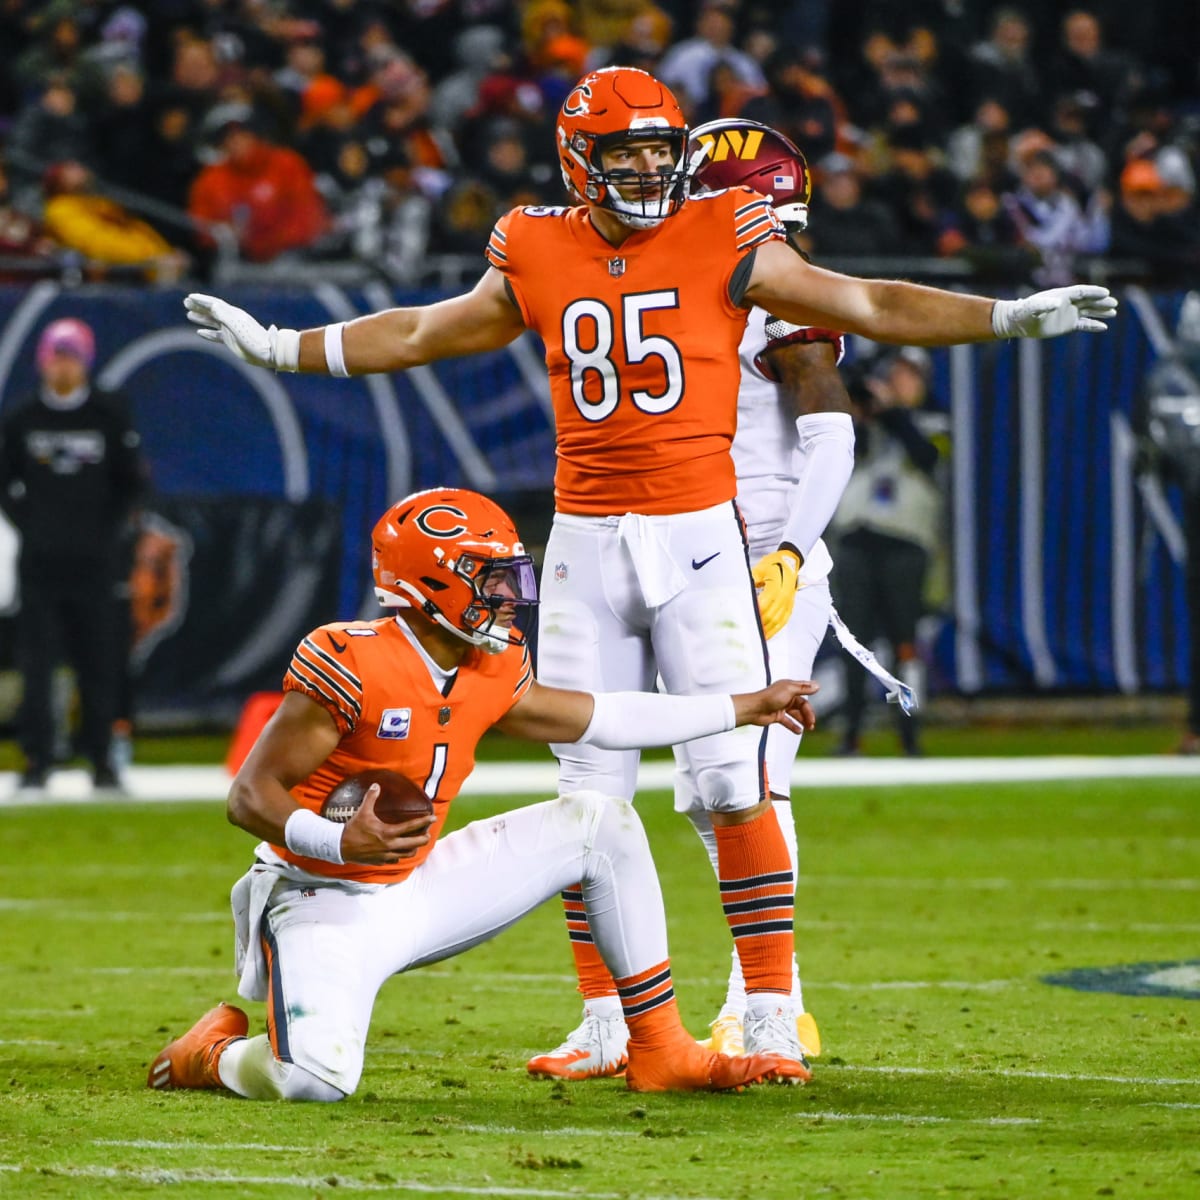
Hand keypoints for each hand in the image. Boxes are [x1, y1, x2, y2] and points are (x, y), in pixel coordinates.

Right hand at [184, 293, 299, 370]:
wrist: (270, 353)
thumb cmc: (256, 340)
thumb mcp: (239, 327)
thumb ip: (226, 316)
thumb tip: (213, 305)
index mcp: (233, 315)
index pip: (215, 304)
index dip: (202, 300)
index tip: (190, 297)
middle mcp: (232, 320)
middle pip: (212, 310)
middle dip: (199, 306)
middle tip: (185, 302)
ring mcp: (231, 330)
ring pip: (213, 322)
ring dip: (201, 317)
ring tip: (188, 314)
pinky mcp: (232, 341)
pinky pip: (217, 335)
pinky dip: (208, 333)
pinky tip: (199, 332)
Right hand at [339, 783, 433, 864]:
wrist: (340, 847)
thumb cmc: (353, 829)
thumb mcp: (362, 811)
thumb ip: (371, 798)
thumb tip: (376, 785)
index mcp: (388, 833)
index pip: (411, 827)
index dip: (424, 822)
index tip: (433, 819)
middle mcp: (390, 846)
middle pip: (414, 844)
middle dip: (423, 839)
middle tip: (427, 834)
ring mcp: (386, 855)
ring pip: (406, 854)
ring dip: (413, 848)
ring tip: (416, 843)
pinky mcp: (380, 862)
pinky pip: (395, 860)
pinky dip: (400, 855)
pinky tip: (400, 851)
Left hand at [733, 679, 817, 733]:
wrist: (754, 709)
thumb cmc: (770, 697)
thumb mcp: (789, 690)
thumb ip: (803, 688)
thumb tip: (817, 686)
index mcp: (789, 687)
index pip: (804, 690)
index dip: (811, 693)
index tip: (819, 696)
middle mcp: (786, 696)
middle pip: (802, 705)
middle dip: (808, 714)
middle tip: (812, 723)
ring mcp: (782, 706)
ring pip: (796, 714)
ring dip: (803, 720)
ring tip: (809, 728)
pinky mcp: (777, 716)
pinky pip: (788, 722)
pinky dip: (794, 726)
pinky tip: (799, 731)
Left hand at [752, 549, 800, 638]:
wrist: (790, 561)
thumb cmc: (774, 564)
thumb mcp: (760, 568)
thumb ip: (751, 580)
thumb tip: (741, 590)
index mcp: (776, 587)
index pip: (764, 605)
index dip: (755, 614)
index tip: (744, 620)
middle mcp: (784, 597)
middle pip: (770, 616)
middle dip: (759, 625)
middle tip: (746, 633)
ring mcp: (788, 603)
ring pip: (777, 621)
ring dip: (766, 630)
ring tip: (755, 638)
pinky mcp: (790, 606)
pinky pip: (783, 622)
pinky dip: (775, 630)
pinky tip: (767, 635)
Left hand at [991, 286, 1117, 338]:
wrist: (1017, 322)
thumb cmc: (1023, 312)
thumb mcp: (1032, 308)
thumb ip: (1043, 304)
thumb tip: (1057, 304)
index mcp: (1062, 295)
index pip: (1081, 292)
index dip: (1093, 292)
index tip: (1106, 293)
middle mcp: (1068, 303)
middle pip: (1088, 300)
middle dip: (1101, 302)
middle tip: (1114, 303)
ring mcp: (1069, 313)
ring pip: (1089, 311)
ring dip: (1101, 312)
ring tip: (1114, 312)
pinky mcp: (1067, 325)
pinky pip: (1083, 324)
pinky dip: (1093, 325)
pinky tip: (1103, 327)